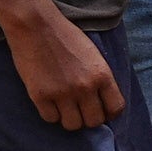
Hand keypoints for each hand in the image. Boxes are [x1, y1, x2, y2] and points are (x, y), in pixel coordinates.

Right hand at [8, 12, 121, 131]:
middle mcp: (85, 87)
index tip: (102, 111)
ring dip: (70, 119)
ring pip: (72, 125)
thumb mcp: (94, 55)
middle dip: (89, 118)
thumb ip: (100, 78)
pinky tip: (49, 103)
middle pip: (94, 121)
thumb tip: (103, 102)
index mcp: (102, 75)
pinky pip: (50, 118)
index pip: (115, 108)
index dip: (109, 113)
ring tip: (65, 108)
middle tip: (81, 110)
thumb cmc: (65, 36)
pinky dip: (51, 114)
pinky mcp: (40, 95)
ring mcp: (62, 93)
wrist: (36, 25)